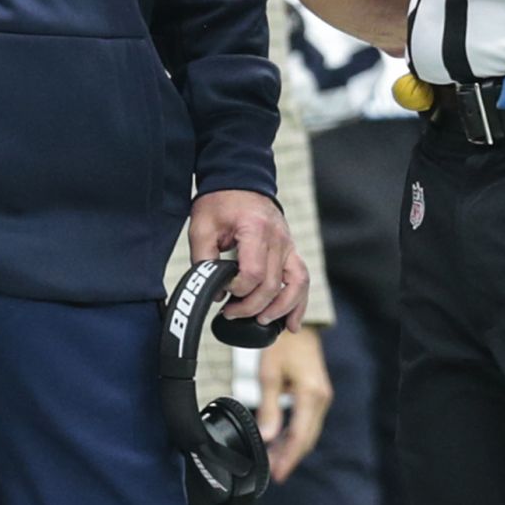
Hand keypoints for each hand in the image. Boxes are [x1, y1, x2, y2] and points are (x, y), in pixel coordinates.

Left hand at [188, 188, 308, 327]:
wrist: (239, 179)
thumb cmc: (220, 202)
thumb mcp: (202, 227)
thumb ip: (204, 259)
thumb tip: (215, 291)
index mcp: (256, 229)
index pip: (253, 273)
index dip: (236, 289)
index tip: (221, 289)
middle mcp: (278, 238)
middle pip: (272, 285)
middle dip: (251, 306)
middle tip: (230, 313)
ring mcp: (288, 245)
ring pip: (296, 285)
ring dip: (281, 309)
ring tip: (262, 322)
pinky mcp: (290, 250)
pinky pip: (302, 279)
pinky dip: (299, 303)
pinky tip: (293, 324)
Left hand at [258, 327, 332, 482]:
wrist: (298, 326)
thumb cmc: (282, 345)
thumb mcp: (269, 375)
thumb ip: (269, 408)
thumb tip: (267, 438)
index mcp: (311, 395)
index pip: (300, 436)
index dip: (288, 458)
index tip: (276, 474)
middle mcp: (321, 398)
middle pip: (307, 438)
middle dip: (291, 457)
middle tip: (274, 474)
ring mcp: (322, 396)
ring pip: (308, 431)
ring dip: (293, 447)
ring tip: (275, 462)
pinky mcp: (318, 394)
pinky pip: (308, 421)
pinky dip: (296, 434)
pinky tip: (282, 441)